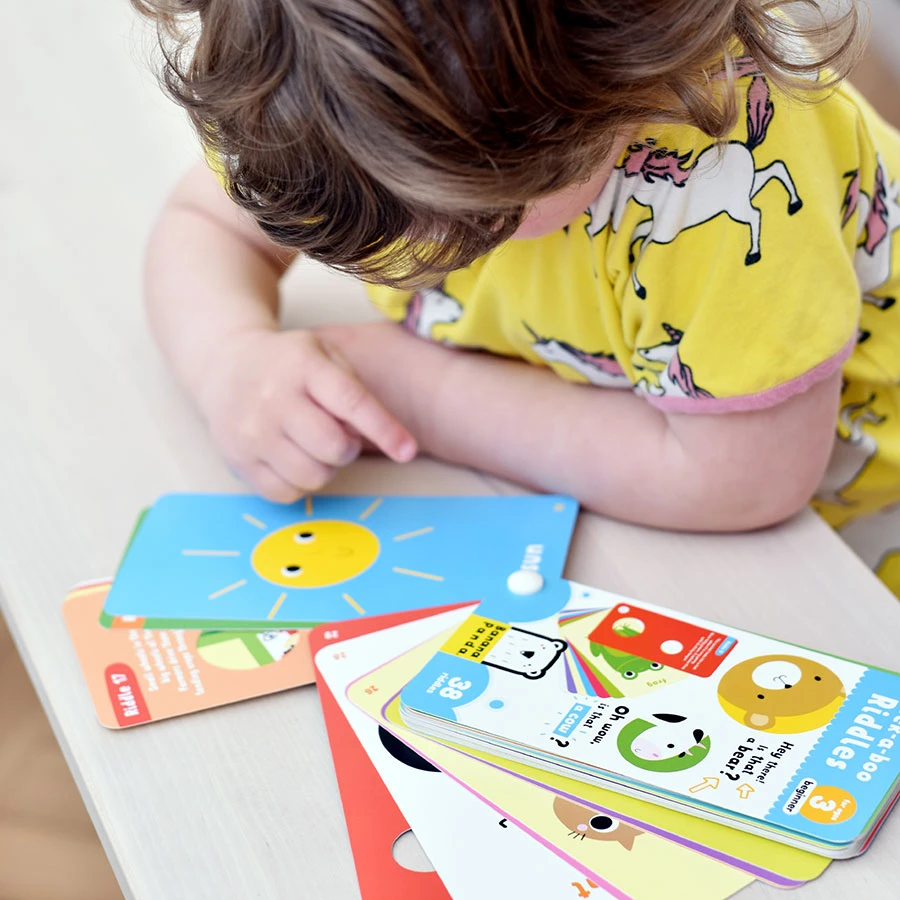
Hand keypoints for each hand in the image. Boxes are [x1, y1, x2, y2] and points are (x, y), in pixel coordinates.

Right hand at [198, 327, 416, 501]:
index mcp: (303, 366)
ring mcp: (251, 433)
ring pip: (312, 476)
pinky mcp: (238, 461)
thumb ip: (355, 391)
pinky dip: (299, 483)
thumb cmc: (290, 364)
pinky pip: (285, 494)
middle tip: (338, 434)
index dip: (384, 429)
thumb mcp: (325, 355)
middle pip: (333, 448)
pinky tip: (293, 459)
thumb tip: (382, 438)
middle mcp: (274, 399)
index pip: (351, 402)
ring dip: (325, 468)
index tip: (407, 451)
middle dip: (347, 448)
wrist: (225, 365)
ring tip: (313, 445)